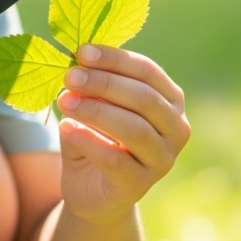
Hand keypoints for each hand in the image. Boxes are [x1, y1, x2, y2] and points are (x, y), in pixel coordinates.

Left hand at [55, 44, 189, 223]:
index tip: (83, 52)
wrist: (90, 189)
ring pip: (133, 128)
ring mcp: (162, 159)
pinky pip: (114, 159)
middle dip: (103, 83)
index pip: (147, 71)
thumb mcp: (95, 105)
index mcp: (170, 100)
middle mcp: (176, 128)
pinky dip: (88, 140)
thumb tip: (79, 61)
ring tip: (64, 101)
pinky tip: (66, 127)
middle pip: (143, 98)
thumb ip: (93, 85)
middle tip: (70, 77)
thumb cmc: (96, 136)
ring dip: (94, 111)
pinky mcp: (139, 185)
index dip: (115, 59)